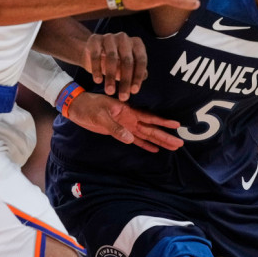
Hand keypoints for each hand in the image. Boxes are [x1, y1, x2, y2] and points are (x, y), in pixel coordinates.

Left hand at [66, 92, 184, 152]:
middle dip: (165, 136)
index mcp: (128, 111)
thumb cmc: (89, 107)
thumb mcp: (100, 115)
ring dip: (158, 141)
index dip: (163, 122)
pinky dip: (145, 144)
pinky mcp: (119, 132)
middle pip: (151, 129)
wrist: (77, 107)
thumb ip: (115, 127)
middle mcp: (130, 119)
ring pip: (146, 135)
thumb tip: (130, 139)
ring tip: (172, 147)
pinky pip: (135, 140)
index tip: (177, 125)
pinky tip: (154, 150)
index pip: (149, 117)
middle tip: (179, 144)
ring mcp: (126, 126)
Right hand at [79, 32, 146, 100]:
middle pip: (127, 60)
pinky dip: (97, 69)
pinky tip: (98, 81)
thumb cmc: (115, 62)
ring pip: (112, 57)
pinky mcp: (95, 39)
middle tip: (123, 97)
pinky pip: (96, 55)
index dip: (137, 76)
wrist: (92, 53)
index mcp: (136, 43)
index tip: (134, 91)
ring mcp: (109, 37)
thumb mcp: (127, 68)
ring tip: (110, 91)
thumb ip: (136, 71)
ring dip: (111, 77)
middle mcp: (124, 38)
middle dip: (125, 80)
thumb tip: (144, 77)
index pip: (141, 60)